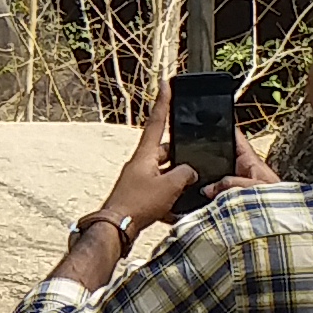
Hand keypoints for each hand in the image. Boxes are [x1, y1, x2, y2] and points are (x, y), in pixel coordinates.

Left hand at [100, 83, 201, 234]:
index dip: (163, 101)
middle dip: (182, 155)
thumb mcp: (170, 186)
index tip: (165, 83)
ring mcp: (138, 179)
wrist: (116, 230)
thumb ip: (185, 173)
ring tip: (190, 189)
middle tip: (195, 159)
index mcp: (145, 154)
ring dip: (178, 181)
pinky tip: (178, 211)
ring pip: (164, 173)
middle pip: (165, 151)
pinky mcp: (139, 196)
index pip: (157, 121)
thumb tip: (190, 172)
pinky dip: (171, 199)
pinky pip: (160, 191)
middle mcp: (140, 163)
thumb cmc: (138, 204)